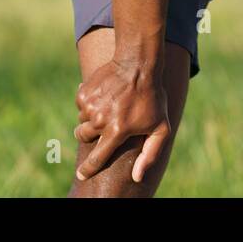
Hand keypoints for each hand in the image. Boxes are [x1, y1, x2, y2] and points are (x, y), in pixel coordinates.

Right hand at [74, 58, 171, 182]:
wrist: (138, 63)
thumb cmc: (152, 97)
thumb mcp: (161, 128)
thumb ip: (150, 154)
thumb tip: (137, 178)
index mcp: (116, 131)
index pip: (97, 158)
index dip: (88, 169)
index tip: (82, 175)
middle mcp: (99, 120)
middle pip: (83, 137)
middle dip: (90, 135)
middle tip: (103, 127)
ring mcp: (90, 105)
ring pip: (82, 120)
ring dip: (91, 118)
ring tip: (109, 107)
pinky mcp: (84, 92)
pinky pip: (81, 105)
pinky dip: (89, 104)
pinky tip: (104, 96)